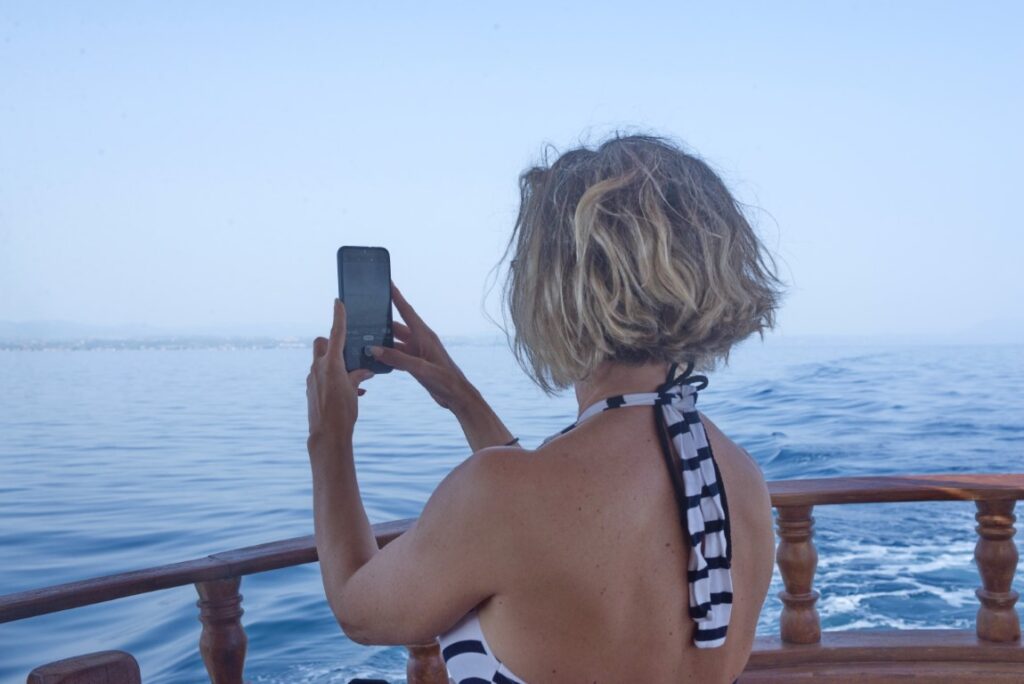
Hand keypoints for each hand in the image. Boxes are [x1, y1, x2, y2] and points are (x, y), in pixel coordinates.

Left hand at [307, 299, 373, 452]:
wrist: (327, 436)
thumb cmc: (343, 412)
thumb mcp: (354, 391)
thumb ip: (358, 376)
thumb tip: (365, 371)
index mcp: (331, 364)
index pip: (336, 334)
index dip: (338, 317)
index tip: (338, 302)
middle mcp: (318, 368)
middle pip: (321, 344)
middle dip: (331, 342)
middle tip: (346, 350)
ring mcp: (312, 379)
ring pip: (321, 361)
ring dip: (335, 364)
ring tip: (354, 377)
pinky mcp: (311, 390)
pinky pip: (322, 377)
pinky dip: (334, 379)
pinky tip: (352, 392)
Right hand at [370, 283, 473, 411]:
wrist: (457, 396)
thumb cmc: (445, 380)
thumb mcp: (420, 369)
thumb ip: (397, 359)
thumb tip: (374, 349)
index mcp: (424, 335)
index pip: (406, 310)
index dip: (396, 296)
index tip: (386, 282)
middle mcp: (420, 340)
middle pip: (397, 326)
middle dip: (381, 321)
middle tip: (363, 316)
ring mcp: (418, 352)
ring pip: (395, 342)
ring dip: (382, 342)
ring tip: (363, 339)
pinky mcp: (416, 364)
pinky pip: (397, 356)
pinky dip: (387, 356)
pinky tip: (375, 360)